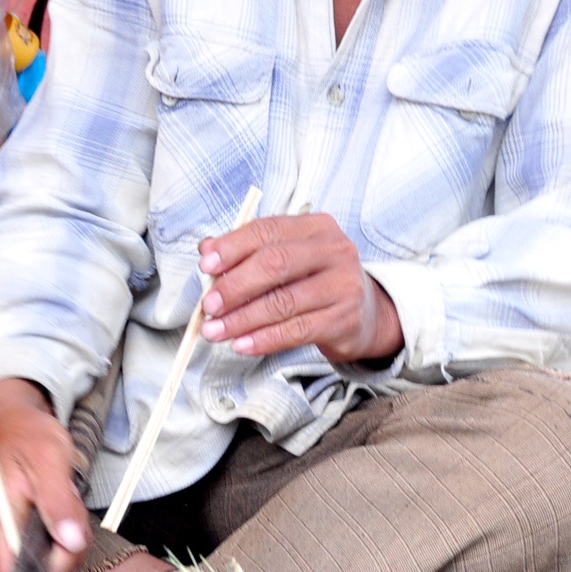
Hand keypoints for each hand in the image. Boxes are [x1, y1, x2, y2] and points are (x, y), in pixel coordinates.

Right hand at [0, 378, 88, 571]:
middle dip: (64, 549)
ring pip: (43, 548)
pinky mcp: (22, 514)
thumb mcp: (49, 460)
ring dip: (67, 535)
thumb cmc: (29, 431)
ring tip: (71, 502)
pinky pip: (45, 534)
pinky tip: (66, 506)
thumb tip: (70, 543)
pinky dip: (62, 526)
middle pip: (31, 561)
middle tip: (78, 520)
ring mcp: (10, 518)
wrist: (17, 411)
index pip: (9, 566)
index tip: (67, 558)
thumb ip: (58, 502)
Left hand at [197, 213, 402, 365]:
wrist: (366, 313)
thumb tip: (206, 248)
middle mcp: (334, 251)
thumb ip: (248, 250)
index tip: (205, 265)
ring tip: (214, 331)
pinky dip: (264, 339)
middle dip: (235, 286)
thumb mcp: (287, 257)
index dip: (232, 247)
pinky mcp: (345, 320)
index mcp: (315, 227)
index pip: (267, 230)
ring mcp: (343, 285)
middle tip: (208, 305)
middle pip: (275, 263)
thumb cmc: (314, 280)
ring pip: (283, 302)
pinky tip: (241, 345)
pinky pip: (297, 331)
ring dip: (242, 319)